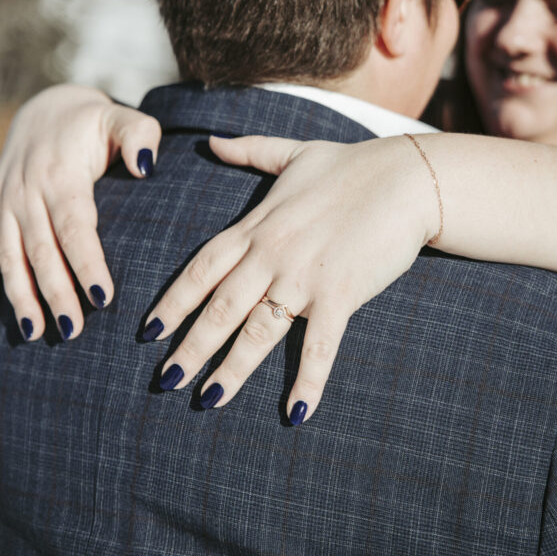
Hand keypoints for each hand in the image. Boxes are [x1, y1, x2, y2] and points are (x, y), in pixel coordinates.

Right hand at [0, 85, 160, 341]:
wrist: (44, 108)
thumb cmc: (92, 123)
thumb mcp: (119, 118)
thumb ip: (139, 135)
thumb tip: (146, 167)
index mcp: (60, 175)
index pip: (75, 227)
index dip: (87, 263)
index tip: (103, 298)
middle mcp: (27, 192)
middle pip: (40, 251)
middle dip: (55, 292)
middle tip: (73, 330)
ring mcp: (5, 204)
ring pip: (8, 257)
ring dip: (19, 297)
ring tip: (34, 333)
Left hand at [142, 134, 437, 422]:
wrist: (406, 178)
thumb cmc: (351, 164)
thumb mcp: (293, 151)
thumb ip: (248, 150)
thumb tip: (211, 141)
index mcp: (257, 225)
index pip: (201, 268)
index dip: (174, 301)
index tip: (149, 331)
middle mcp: (271, 254)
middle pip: (219, 308)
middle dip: (190, 347)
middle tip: (165, 381)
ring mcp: (305, 276)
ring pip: (257, 332)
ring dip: (231, 370)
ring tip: (207, 400)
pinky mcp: (342, 293)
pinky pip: (320, 346)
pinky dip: (308, 381)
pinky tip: (295, 415)